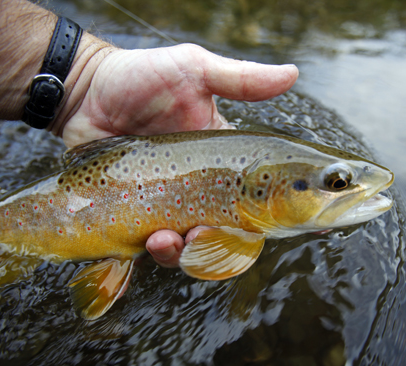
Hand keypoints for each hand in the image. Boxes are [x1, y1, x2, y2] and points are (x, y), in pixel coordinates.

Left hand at [56, 43, 297, 267]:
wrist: (85, 92)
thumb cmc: (141, 77)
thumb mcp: (194, 71)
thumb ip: (241, 79)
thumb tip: (293, 74)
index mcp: (224, 160)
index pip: (265, 193)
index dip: (290, 212)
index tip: (319, 227)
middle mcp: (202, 190)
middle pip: (232, 233)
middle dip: (227, 245)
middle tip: (208, 234)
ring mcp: (169, 207)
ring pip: (192, 249)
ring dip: (185, 253)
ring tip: (165, 237)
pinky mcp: (135, 217)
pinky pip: (151, 250)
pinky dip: (155, 255)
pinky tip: (148, 243)